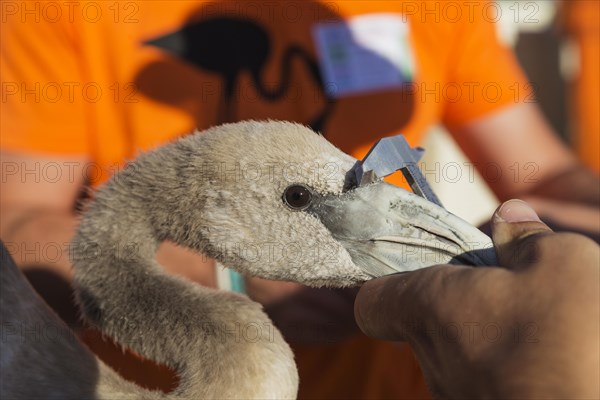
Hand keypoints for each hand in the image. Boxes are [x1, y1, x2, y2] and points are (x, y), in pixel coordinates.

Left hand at [355, 199, 599, 398]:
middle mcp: (431, 357)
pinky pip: (483, 380)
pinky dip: (505, 365)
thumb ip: (524, 236)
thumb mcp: (560, 261)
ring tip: (537, 324)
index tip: (426, 265)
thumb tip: (508, 216)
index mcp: (430, 306)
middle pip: (424, 321)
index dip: (390, 280)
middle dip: (458, 301)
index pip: (372, 300)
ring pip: (456, 353)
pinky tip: (547, 357)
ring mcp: (455, 395)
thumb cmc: (566, 338)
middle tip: (505, 287)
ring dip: (486, 333)